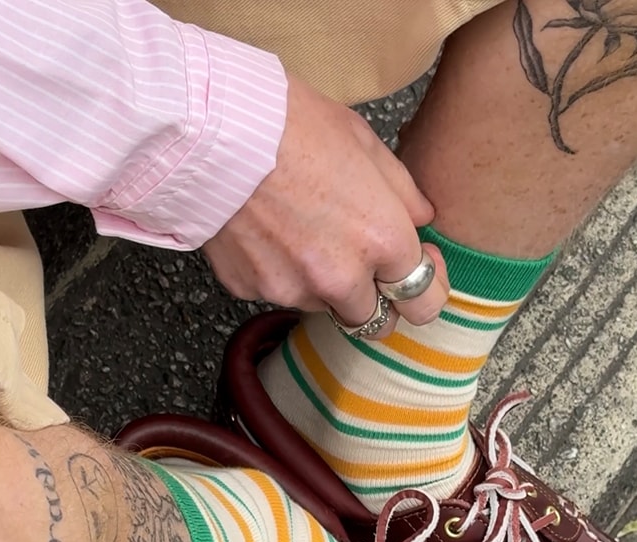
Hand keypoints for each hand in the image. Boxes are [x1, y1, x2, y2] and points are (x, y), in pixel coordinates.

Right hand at [202, 74, 448, 335]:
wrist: (211, 127)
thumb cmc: (291, 123)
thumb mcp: (364, 142)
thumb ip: (403, 192)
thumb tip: (421, 221)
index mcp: (383, 241)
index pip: (425, 304)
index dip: (424, 290)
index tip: (415, 266)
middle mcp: (342, 278)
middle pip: (374, 322)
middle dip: (372, 299)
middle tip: (358, 264)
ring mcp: (294, 289)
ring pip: (323, 307)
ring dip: (323, 286)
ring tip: (302, 233)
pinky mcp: (252, 289)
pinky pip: (277, 292)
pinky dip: (278, 272)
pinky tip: (266, 230)